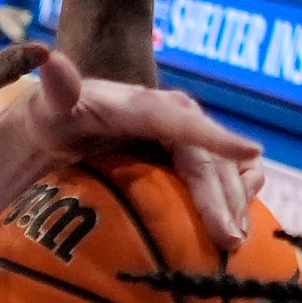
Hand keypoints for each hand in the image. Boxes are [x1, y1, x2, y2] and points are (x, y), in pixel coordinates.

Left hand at [0, 53, 266, 248]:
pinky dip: (233, 198)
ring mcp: (187, 138)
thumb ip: (56, 88)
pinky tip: (233, 228)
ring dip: (234, 203)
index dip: (217, 137)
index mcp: (147, 106)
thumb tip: (52, 59)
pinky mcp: (189, 155)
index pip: (185, 122)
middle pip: (208, 159)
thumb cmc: (55, 117)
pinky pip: (222, 175)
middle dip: (224, 197)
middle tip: (230, 239)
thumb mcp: (50, 103)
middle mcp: (177, 117)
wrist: (64, 124)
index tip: (251, 151)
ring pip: (222, 170)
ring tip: (235, 242)